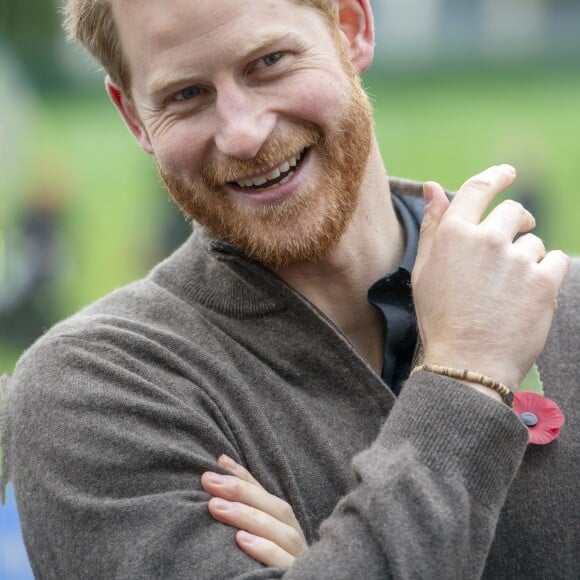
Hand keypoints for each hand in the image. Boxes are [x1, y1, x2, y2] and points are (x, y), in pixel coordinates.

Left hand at [201, 455, 306, 567]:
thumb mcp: (258, 535)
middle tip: (208, 480)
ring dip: (248, 515)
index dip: (244, 476)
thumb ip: (245, 510)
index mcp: (285, 525)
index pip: (265, 494)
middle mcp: (295, 538)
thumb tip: (221, 466)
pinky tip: (242, 541)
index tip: (218, 461)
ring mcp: (298, 558)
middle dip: (241, 490)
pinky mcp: (295, 576)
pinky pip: (283, 563)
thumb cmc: (271, 565)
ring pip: (280, 531)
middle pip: (274, 508)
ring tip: (216, 507)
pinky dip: (264, 550)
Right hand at [412, 165, 568, 388]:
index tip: (506, 174)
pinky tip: (528, 295)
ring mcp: (518, 260)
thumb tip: (431, 186)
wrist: (466, 362)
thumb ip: (433, 224)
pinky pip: (557, 260)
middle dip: (515, 224)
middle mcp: (487, 240)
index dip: (495, 176)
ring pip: (534, 242)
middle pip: (514, 212)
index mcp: (454, 234)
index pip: (478, 188)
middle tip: (511, 243)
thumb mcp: (426, 269)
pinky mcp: (545, 281)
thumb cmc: (440, 317)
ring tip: (509, 290)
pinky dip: (547, 273)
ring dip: (527, 258)